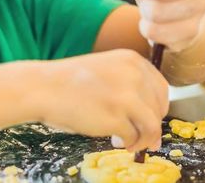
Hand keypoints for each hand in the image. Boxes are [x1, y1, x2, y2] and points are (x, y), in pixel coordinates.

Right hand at [32, 49, 168, 151]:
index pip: (162, 88)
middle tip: (142, 138)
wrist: (42, 87)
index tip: (151, 119)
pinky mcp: (115, 117)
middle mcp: (134, 75)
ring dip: (144, 139)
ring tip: (129, 143)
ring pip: (152, 125)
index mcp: (133, 60)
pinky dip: (128, 144)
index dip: (158, 108)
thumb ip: (130, 84)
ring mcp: (126, 96)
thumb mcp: (107, 70)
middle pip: (159, 108)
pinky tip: (116, 141)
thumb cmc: (70, 82)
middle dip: (153, 127)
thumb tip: (151, 115)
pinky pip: (134, 137)